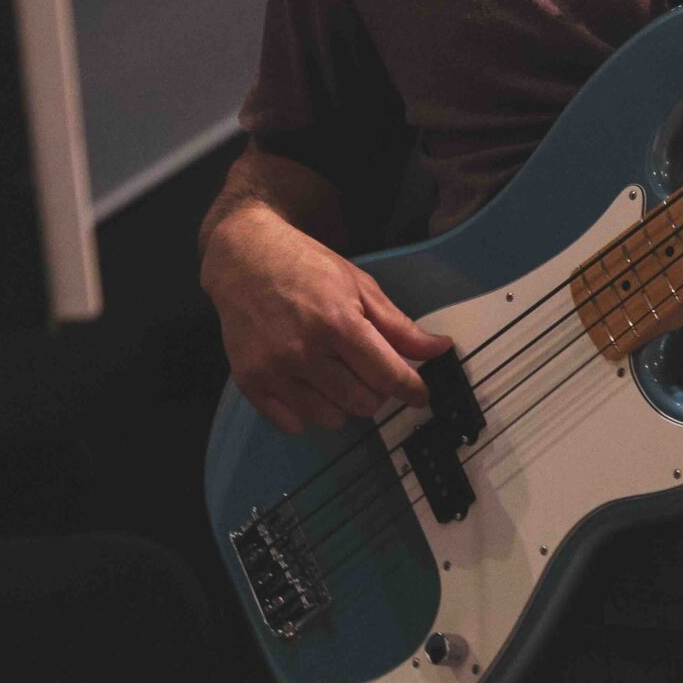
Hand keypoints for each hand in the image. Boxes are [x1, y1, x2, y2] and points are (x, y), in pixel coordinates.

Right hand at [202, 203, 451, 434]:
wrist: (244, 258)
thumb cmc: (305, 266)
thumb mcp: (359, 285)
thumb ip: (398, 325)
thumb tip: (438, 348)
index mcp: (338, 323)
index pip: (388, 376)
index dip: (412, 390)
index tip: (420, 395)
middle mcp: (305, 351)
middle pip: (363, 403)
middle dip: (376, 391)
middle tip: (368, 369)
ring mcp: (274, 370)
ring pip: (330, 419)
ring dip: (342, 403)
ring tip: (334, 373)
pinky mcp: (251, 383)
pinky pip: (294, 424)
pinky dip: (307, 412)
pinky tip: (307, 384)